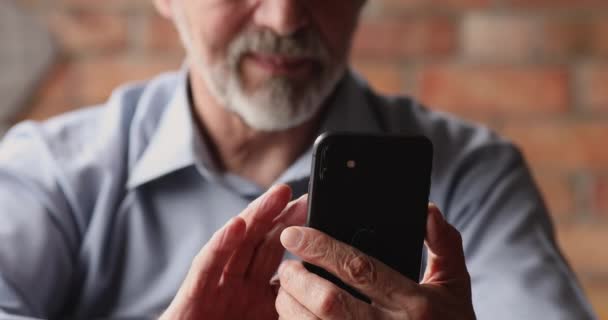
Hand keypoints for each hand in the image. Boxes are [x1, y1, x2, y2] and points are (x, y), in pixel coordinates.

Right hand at [160, 184, 306, 319]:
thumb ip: (291, 310)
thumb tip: (322, 292)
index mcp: (259, 296)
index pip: (281, 259)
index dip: (297, 236)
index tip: (319, 217)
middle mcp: (239, 285)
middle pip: (262, 243)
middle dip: (281, 217)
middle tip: (302, 196)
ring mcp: (217, 287)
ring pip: (238, 245)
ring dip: (256, 217)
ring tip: (277, 196)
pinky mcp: (194, 294)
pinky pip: (208, 266)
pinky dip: (221, 244)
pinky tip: (236, 225)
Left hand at [276, 204, 475, 319]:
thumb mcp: (455, 286)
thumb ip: (445, 245)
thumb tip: (427, 211)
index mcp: (413, 304)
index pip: (359, 268)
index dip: (321, 248)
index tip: (295, 234)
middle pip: (328, 301)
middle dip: (298, 279)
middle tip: (287, 266)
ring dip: (291, 307)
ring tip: (286, 290)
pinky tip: (296, 316)